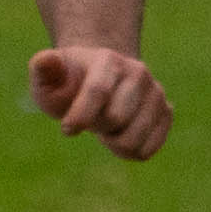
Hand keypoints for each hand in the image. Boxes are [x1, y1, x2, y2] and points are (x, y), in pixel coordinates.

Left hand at [28, 46, 171, 160]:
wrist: (102, 82)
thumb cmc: (69, 85)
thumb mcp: (49, 78)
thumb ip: (43, 70)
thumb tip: (46, 59)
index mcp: (109, 60)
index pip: (98, 90)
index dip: (80, 116)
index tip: (66, 130)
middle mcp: (139, 73)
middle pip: (116, 118)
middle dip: (96, 127)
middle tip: (89, 120)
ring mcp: (156, 93)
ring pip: (133, 139)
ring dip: (112, 142)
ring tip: (106, 128)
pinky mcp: (166, 113)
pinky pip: (148, 149)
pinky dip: (129, 152)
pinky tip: (121, 137)